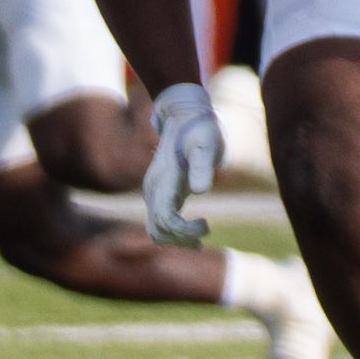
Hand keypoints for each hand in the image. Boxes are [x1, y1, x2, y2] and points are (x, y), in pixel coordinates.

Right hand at [142, 81, 225, 245]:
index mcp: (163, 181)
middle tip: (204, 235)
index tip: (206, 226)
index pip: (165, 218)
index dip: (183, 230)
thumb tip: (201, 191)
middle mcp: (153, 189)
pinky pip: (158, 220)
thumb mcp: (206, 144)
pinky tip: (192, 234)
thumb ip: (202, 166)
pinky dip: (172, 232)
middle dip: (181, 238)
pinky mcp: (159, 192)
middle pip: (158, 228)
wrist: (184, 116)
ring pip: (155, 227)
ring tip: (198, 242)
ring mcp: (153, 191)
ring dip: (175, 239)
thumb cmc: (200, 130)